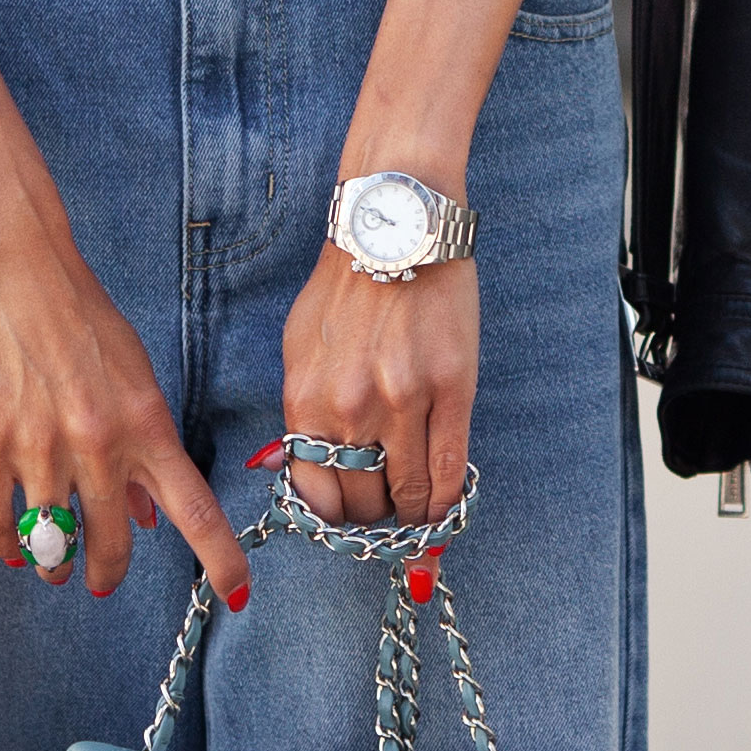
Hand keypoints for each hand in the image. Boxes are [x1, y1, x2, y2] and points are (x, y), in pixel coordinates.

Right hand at [0, 213, 249, 606]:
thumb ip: (142, 446)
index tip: (235, 597)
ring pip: (52, 541)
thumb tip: (145, 513)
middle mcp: (101, 446)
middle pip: (113, 546)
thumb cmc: (80, 316)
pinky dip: (6, 548)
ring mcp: (41, 448)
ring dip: (53, 564)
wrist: (15, 265)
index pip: (197, 511)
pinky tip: (11, 550)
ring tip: (50, 567)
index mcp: (147, 425)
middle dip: (106, 574)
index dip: (220, 561)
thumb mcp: (131, 376)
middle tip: (98, 580)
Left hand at [281, 240, 475, 533]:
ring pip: (409, 494)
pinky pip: (449, 470)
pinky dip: (446, 499)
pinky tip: (444, 505)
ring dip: (413, 514)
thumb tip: (299, 462)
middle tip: (385, 512)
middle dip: (374, 518)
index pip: (315, 495)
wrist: (392, 232)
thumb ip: (302, 410)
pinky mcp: (451, 390)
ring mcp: (404, 403)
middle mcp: (350, 411)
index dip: (334, 518)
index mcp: (305, 402)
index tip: (348, 515)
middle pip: (362, 504)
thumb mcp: (299, 349)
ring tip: (417, 511)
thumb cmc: (345, 288)